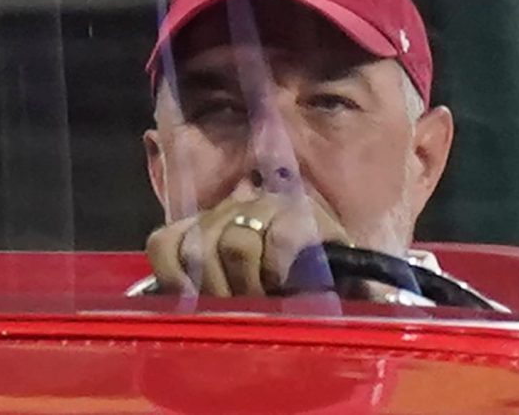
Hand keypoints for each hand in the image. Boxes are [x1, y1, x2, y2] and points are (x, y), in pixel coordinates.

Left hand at [145, 185, 354, 296]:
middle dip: (217, 290)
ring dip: (248, 285)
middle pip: (200, 246)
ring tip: (264, 304)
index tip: (193, 306)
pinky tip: (286, 288)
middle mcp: (231, 209)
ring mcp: (269, 207)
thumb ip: (204, 292)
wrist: (353, 281)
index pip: (165, 242)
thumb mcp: (237, 293)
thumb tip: (170, 310)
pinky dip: (277, 270)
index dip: (174, 278)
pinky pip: (279, 240)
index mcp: (206, 227)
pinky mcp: (307, 215)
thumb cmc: (286, 294)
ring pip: (236, 243)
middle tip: (238, 312)